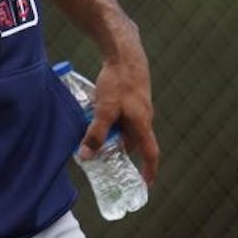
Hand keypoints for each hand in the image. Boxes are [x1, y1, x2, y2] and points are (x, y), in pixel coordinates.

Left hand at [87, 30, 159, 183]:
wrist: (124, 53)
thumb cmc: (119, 82)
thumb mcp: (105, 110)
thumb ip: (96, 134)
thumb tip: (86, 156)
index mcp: (143, 124)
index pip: (150, 154)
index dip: (148, 171)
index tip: (144, 184)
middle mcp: (143, 117)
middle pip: (132, 141)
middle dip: (119, 151)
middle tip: (103, 159)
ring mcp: (137, 106)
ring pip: (123, 127)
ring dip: (110, 134)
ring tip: (91, 137)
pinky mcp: (129, 96)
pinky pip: (119, 114)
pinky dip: (108, 120)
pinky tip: (91, 114)